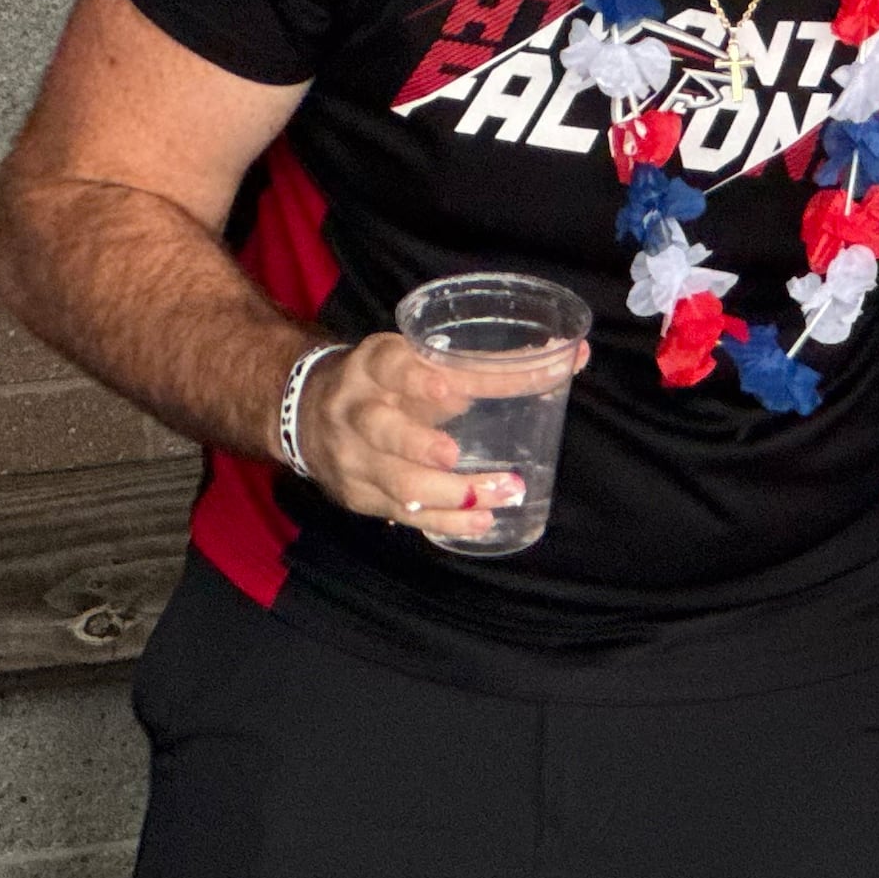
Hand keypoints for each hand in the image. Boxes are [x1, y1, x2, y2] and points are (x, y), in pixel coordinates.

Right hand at [297, 331, 575, 543]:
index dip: (417, 380)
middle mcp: (357, 409)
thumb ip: (492, 365)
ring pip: (395, 481)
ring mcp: (354, 457)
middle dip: (419, 445)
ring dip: (446, 494)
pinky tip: (478, 522)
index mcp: (377, 365)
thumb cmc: (391, 382)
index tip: (448, 390)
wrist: (305, 412)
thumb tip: (574, 355)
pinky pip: (401, 513)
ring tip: (495, 498)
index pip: (395, 367)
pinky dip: (443, 520)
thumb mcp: (423, 362)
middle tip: (457, 455)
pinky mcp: (359, 494)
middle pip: (381, 431)